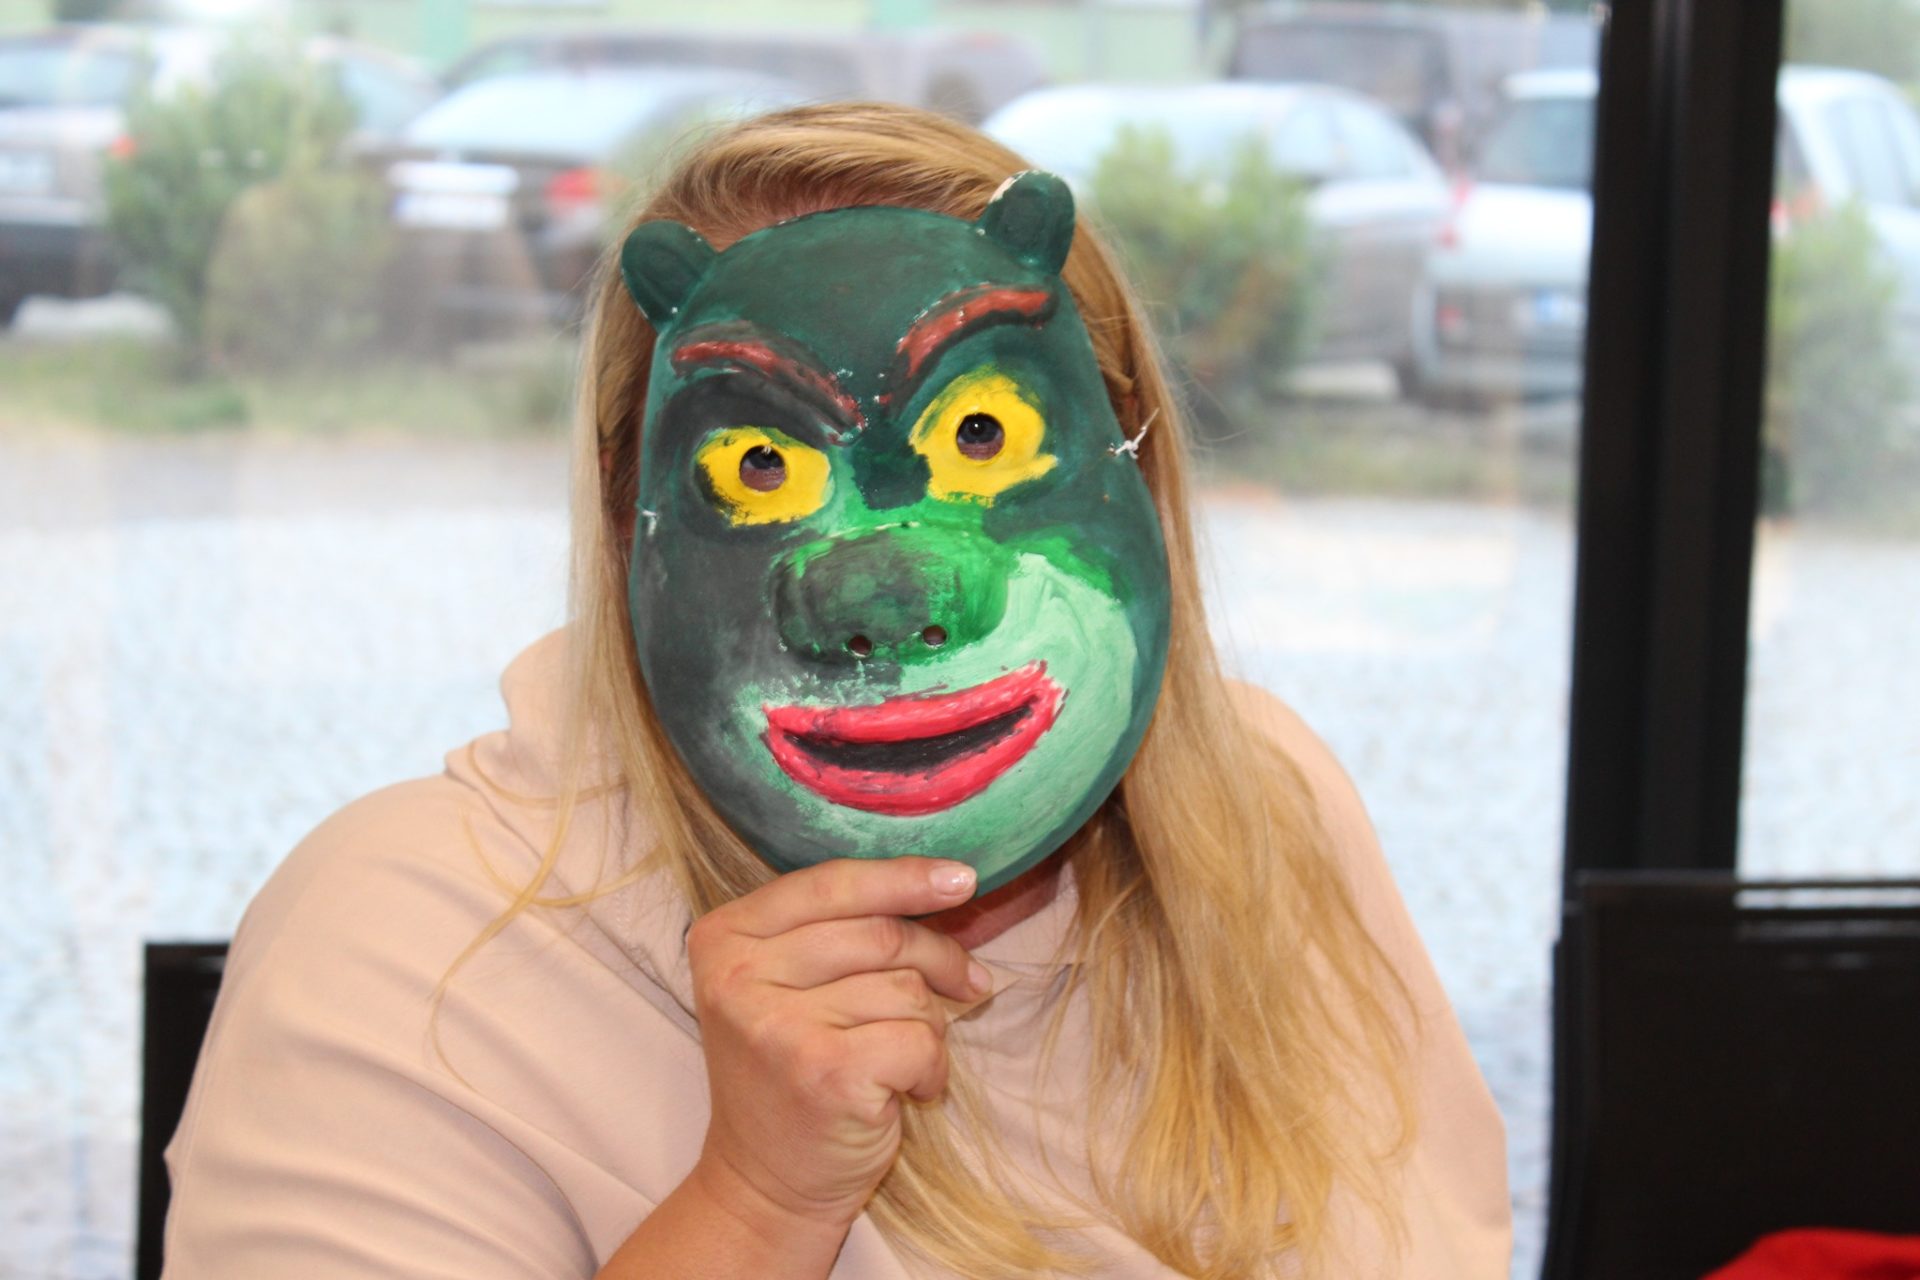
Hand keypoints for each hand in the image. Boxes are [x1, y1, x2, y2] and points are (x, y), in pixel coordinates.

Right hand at [686, 856, 991, 1233]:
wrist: (764, 1184)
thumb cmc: (791, 1074)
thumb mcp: (787, 985)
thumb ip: (838, 930)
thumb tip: (948, 882)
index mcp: (724, 937)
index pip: (831, 883)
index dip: (904, 877)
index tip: (963, 879)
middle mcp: (739, 975)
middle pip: (880, 932)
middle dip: (939, 958)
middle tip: (967, 985)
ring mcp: (779, 1025)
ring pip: (907, 987)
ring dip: (928, 1025)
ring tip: (901, 1060)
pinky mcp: (825, 1072)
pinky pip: (921, 1038)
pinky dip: (932, 1067)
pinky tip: (907, 1090)